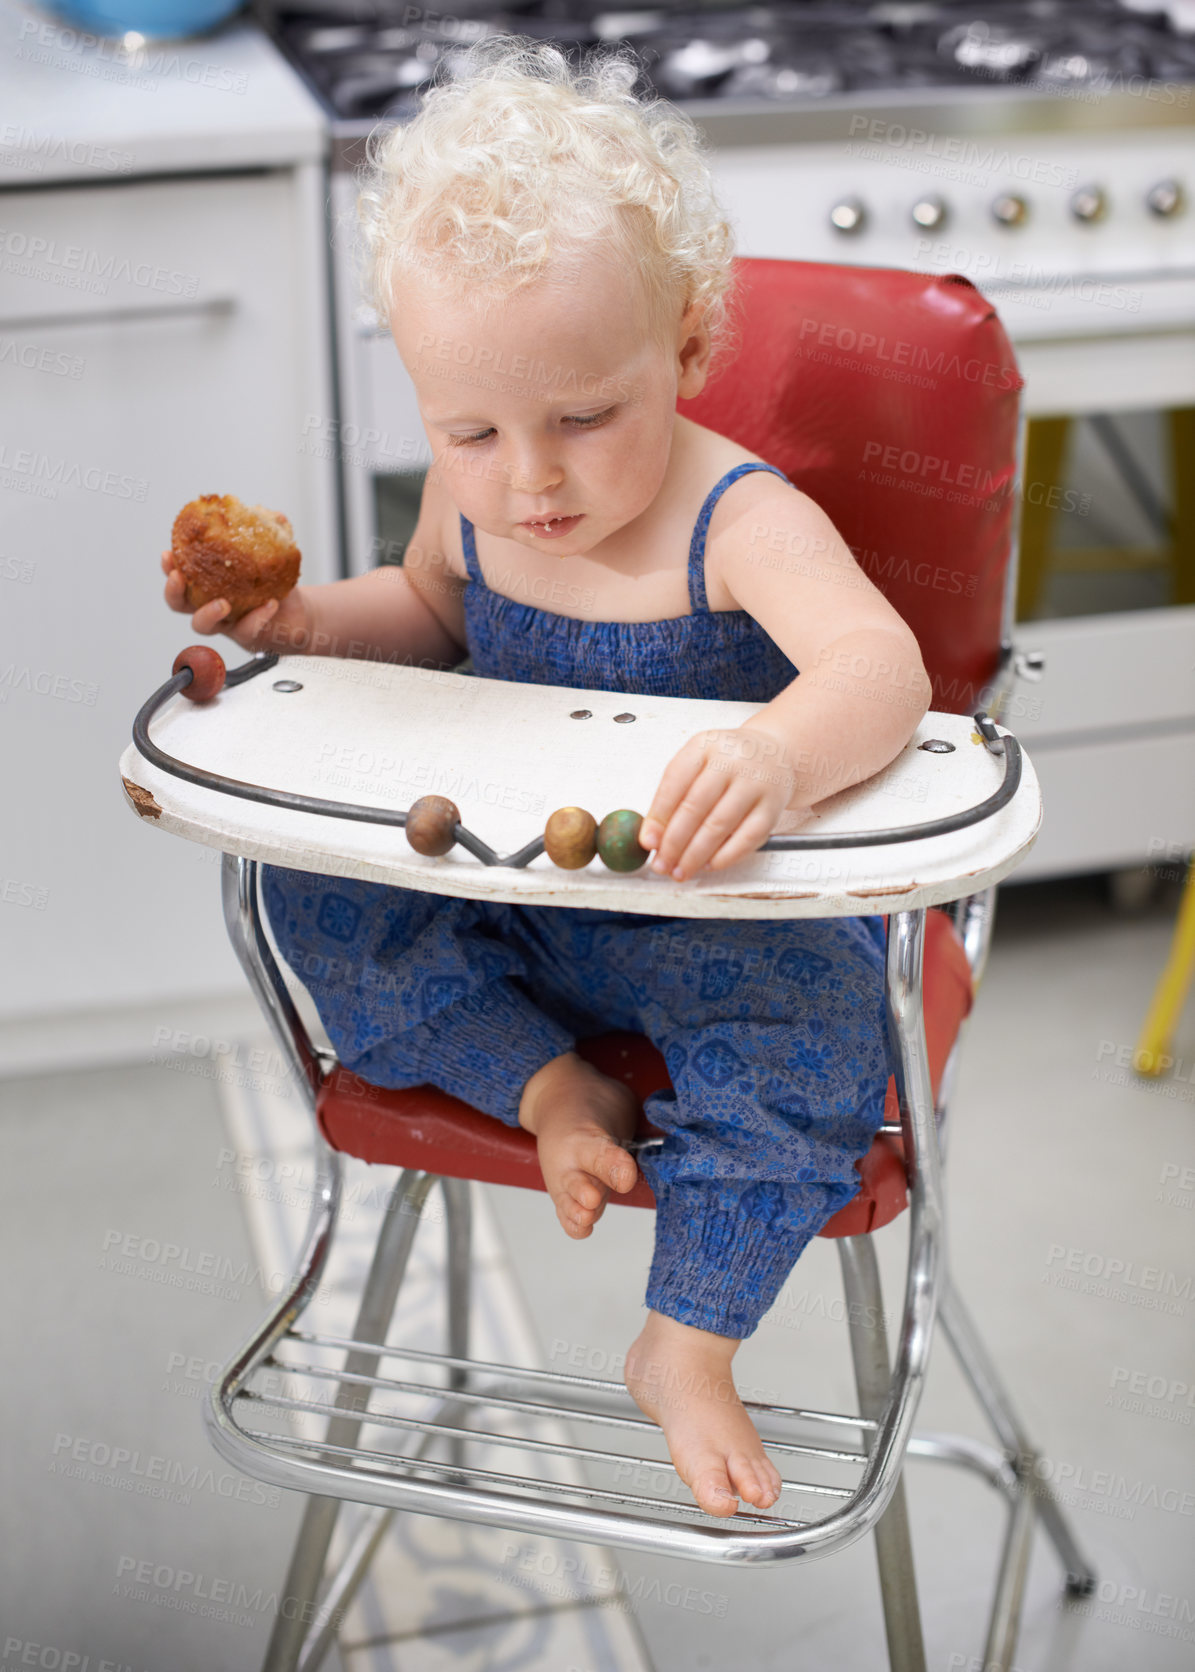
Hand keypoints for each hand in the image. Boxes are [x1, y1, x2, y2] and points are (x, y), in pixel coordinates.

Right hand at [160, 548, 311, 652]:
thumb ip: (271, 533)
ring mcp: (226, 622)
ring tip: (223, 603)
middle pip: (178, 603)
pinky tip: (270, 604)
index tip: (168, 554)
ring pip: (203, 625)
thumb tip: (273, 515)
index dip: (168, 566)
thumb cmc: (276, 583)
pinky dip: (257, 618)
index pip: (180, 573)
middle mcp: (210, 604)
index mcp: (207, 582)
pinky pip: (246, 630)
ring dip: (208, 614)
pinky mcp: (246, 635)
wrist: (296, 612)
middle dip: (173, 591)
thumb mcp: (273, 554)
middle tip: (179, 578)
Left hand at [639, 725, 797, 880]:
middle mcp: (732, 762)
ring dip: (695, 855)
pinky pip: (747, 838)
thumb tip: (653, 836)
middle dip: (673, 842)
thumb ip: (674, 794)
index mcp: (705, 746)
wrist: (775, 755)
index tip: (648, 841)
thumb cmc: (729, 763)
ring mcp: (755, 784)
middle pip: (695, 807)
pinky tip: (709, 865)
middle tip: (661, 863)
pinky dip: (725, 857)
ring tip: (680, 870)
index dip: (658, 816)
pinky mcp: (772, 808)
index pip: (675, 782)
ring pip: (719, 826)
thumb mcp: (699, 763)